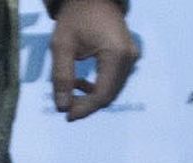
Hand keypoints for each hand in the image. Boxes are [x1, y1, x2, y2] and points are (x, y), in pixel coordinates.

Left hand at [51, 0, 138, 121]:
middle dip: (86, 104)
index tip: (66, 115)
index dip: (84, 109)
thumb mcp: (62, 45)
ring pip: (111, 90)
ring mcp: (131, 57)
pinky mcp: (128, 56)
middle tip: (66, 105)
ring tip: (71, 88)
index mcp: (116, 54)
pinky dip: (97, 87)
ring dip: (91, 96)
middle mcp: (129, 58)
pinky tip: (81, 82)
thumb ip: (62, 77)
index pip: (102, 94)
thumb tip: (62, 107)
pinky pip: (114, 81)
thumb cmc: (76, 16)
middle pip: (108, 95)